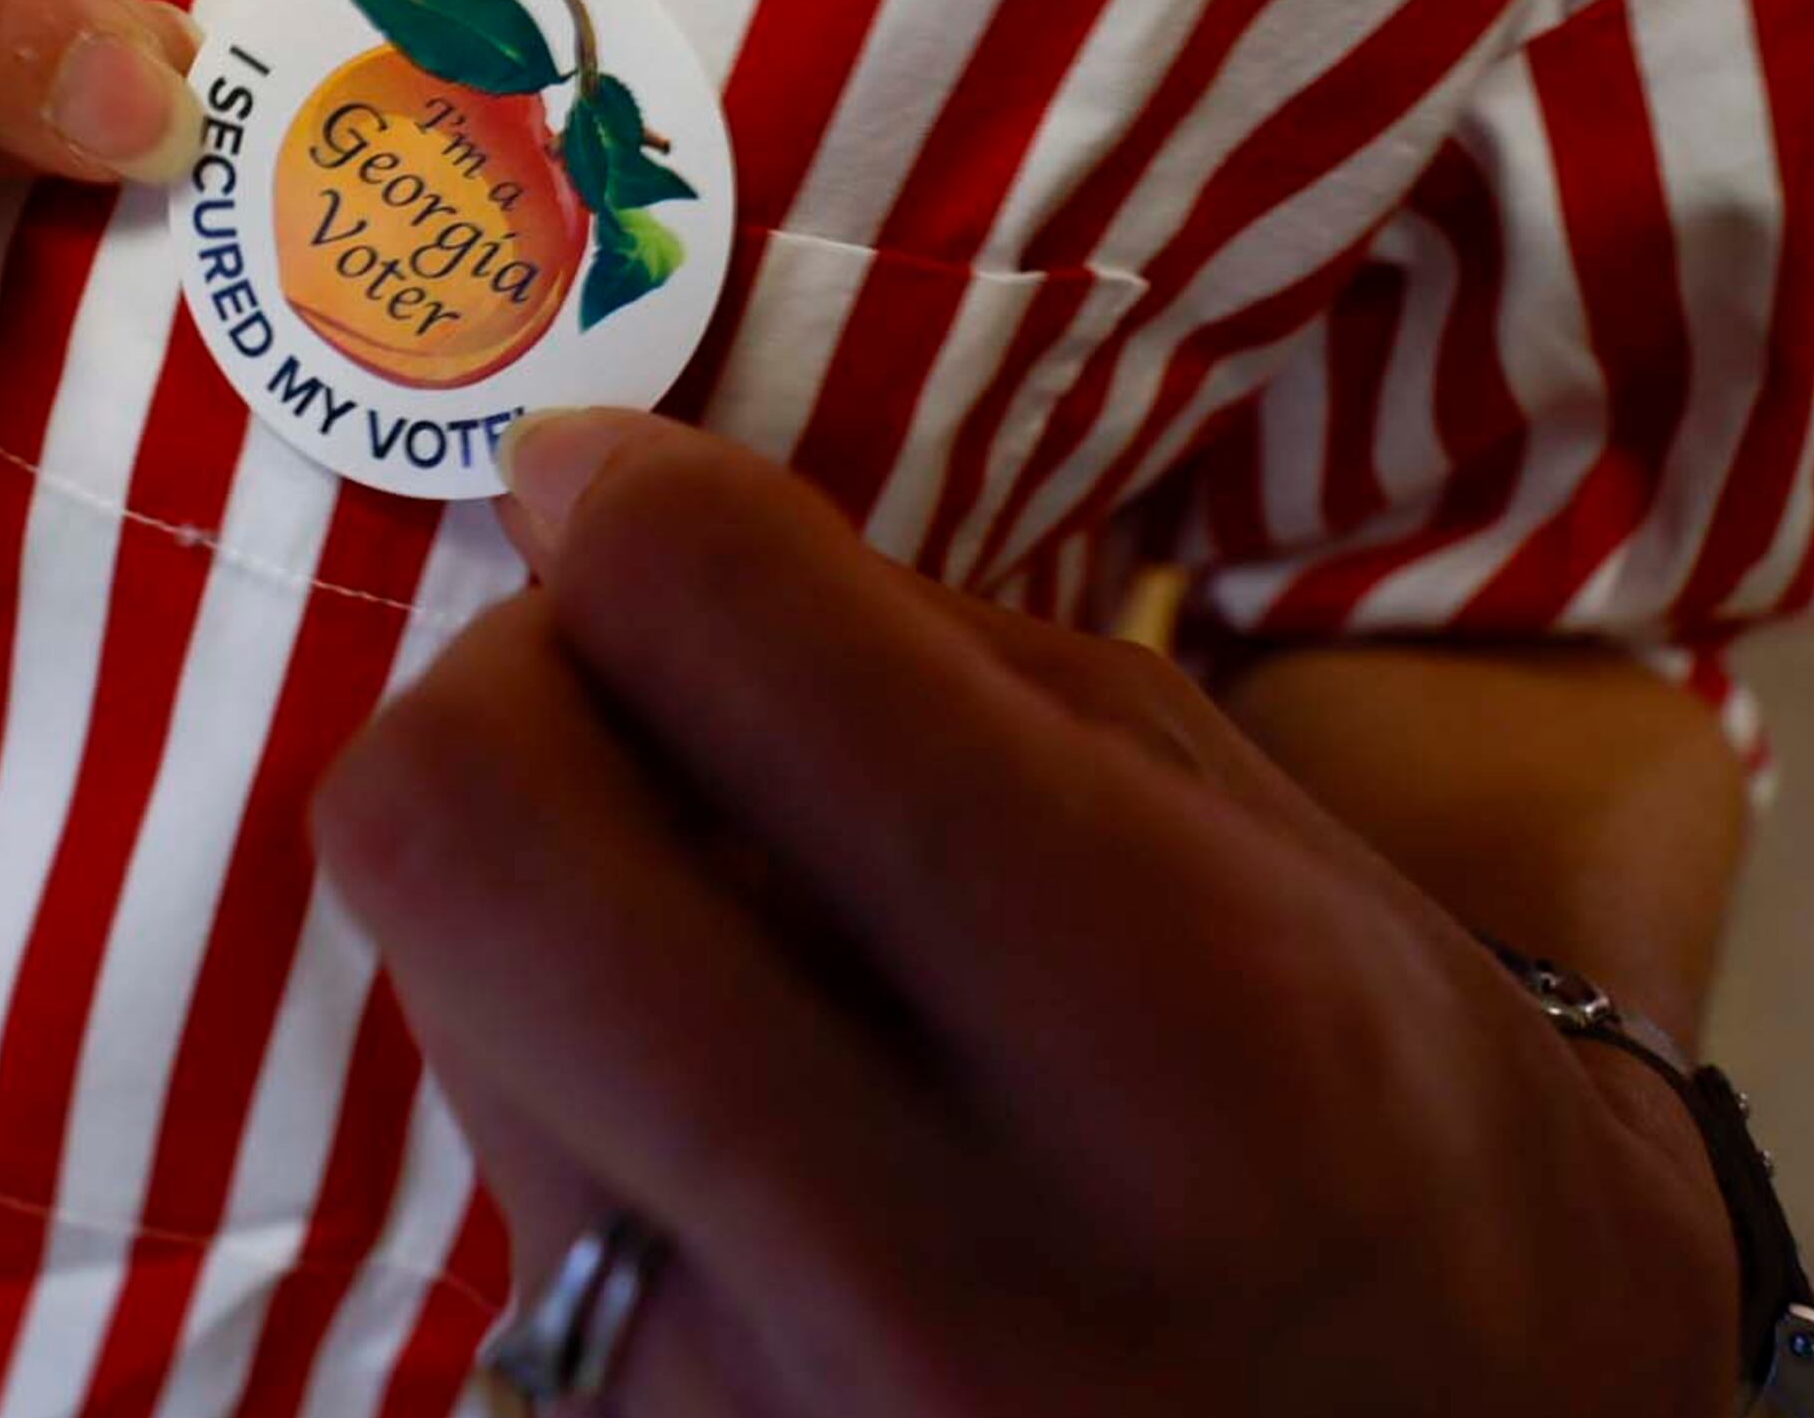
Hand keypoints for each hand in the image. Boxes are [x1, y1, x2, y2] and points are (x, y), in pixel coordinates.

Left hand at [314, 411, 1737, 1414]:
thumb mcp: (1245, 838)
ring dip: (541, 893)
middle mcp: (940, 1253)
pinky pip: (501, 1161)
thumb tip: (602, 524)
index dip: (623, 499)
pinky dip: (572, 1065)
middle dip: (501, 689)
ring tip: (722, 924)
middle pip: (455, 825)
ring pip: (438, 992)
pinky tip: (730, 1095)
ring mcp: (759, 1397)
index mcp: (1169, 1022)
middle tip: (615, 688)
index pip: (717, 630)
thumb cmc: (1375, 1128)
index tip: (607, 486)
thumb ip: (924, 661)